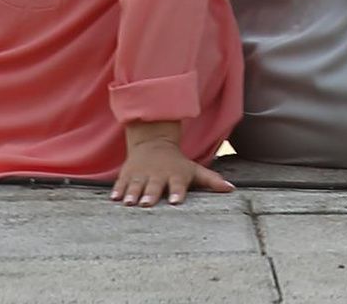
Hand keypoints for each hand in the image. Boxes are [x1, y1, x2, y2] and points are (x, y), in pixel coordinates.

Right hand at [110, 120, 230, 206]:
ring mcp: (141, 175)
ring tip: (130, 203)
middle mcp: (158, 175)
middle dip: (151, 194)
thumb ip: (212, 181)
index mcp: (175, 175)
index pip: (178, 185)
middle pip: (155, 186)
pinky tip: (114, 199)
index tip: (176, 202)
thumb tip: (232, 190)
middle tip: (148, 203)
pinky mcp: (128, 175)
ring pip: (137, 185)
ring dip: (133, 194)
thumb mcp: (194, 169)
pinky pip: (121, 183)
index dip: (177, 192)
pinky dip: (118, 190)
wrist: (154, 144)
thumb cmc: (177, 164)